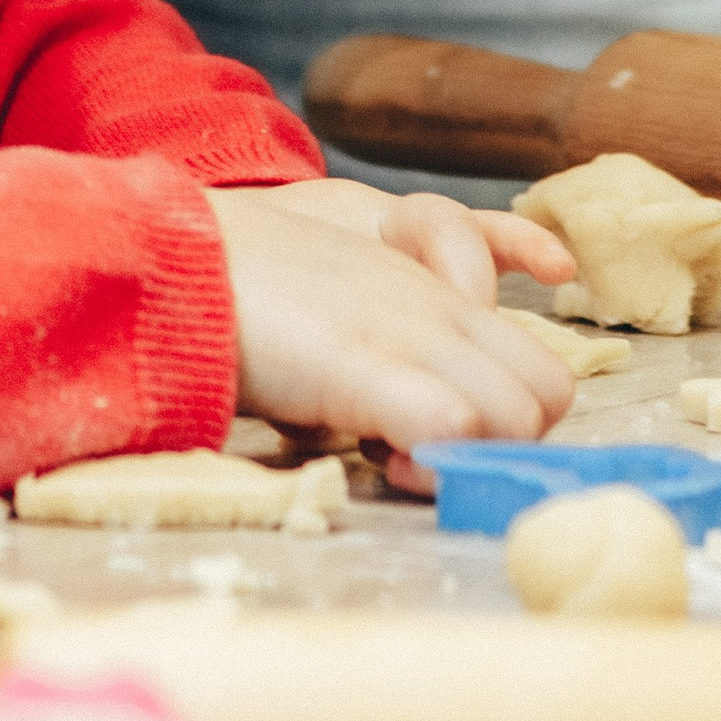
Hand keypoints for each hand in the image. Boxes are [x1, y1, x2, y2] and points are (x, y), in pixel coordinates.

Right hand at [208, 186, 574, 478]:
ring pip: (520, 412)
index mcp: (430, 289)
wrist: (171, 260)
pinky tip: (380, 455)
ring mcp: (407, 329)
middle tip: (429, 451)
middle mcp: (436, 306)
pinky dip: (432, 460)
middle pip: (548, 391)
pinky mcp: (362, 363)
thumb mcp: (334, 313)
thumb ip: (378, 362)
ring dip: (471, 452)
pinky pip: (450, 425)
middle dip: (504, 439)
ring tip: (397, 455)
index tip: (443, 436)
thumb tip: (397, 440)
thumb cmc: (239, 292)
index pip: (536, 364)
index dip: (506, 415)